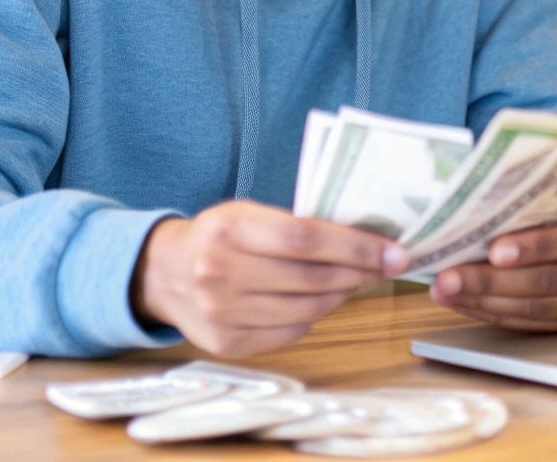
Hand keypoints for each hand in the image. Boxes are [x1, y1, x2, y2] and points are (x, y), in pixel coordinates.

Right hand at [132, 200, 411, 356]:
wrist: (162, 273)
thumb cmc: (219, 236)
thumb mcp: (247, 214)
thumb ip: (296, 224)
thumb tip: (366, 238)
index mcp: (229, 230)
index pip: (306, 238)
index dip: (356, 246)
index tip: (394, 251)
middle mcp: (220, 272)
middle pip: (312, 278)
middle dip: (360, 272)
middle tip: (387, 266)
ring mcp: (221, 313)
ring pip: (307, 310)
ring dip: (341, 296)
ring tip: (354, 280)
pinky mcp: (225, 343)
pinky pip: (289, 333)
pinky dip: (311, 318)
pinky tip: (317, 302)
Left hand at [429, 208, 556, 331]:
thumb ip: (530, 208)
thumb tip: (470, 213)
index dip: (534, 247)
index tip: (493, 250)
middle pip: (547, 281)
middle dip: (491, 280)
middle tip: (448, 276)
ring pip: (534, 308)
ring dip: (483, 301)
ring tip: (445, 290)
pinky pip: (527, 324)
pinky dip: (490, 314)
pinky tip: (462, 302)